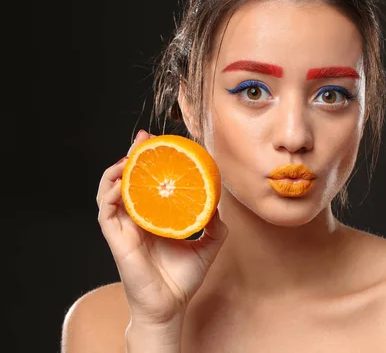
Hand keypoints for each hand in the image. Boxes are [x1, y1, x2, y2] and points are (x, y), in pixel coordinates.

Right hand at [96, 130, 226, 328]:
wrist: (171, 307)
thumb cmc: (183, 280)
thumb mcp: (208, 246)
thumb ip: (214, 225)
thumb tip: (219, 205)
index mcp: (154, 219)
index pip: (147, 184)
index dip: (149, 163)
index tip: (159, 143)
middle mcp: (137, 220)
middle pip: (128, 181)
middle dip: (133, 156)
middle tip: (144, 139)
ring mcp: (125, 229)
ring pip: (110, 192)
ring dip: (116, 172)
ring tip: (130, 157)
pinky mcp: (117, 240)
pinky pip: (106, 213)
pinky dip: (110, 195)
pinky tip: (121, 183)